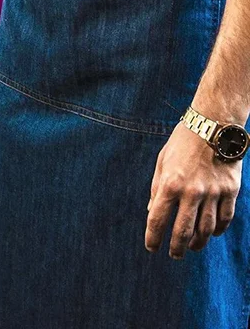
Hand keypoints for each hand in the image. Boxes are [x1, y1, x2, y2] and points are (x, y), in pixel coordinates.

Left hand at [145, 122, 240, 258]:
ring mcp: (213, 193)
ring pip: (206, 229)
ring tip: (191, 247)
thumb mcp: (162, 161)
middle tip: (173, 255)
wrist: (213, 125)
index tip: (151, 248)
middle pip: (183, 231)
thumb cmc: (182, 141)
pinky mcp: (230, 192)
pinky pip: (225, 219)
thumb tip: (151, 210)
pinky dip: (218, 230)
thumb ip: (157, 187)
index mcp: (170, 183)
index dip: (153, 237)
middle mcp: (192, 192)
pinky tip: (211, 234)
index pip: (157, 218)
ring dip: (197, 242)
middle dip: (176, 247)